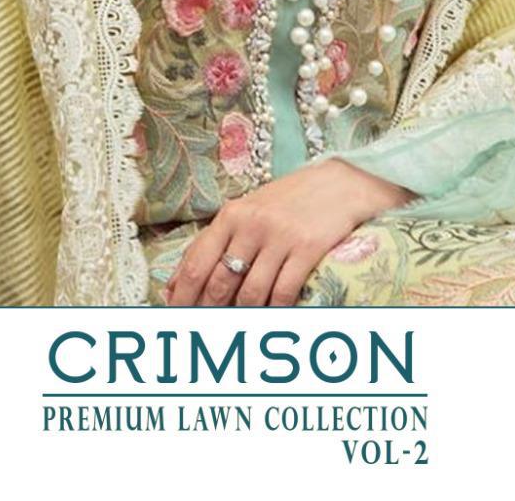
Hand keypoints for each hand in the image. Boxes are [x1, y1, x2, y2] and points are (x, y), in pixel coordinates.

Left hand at [163, 159, 415, 307]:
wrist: (338, 183)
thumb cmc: (287, 201)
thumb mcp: (247, 212)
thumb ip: (214, 243)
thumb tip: (175, 285)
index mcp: (231, 215)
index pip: (196, 262)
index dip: (184, 296)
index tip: (178, 316)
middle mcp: (252, 224)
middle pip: (221, 283)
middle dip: (210, 312)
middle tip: (206, 331)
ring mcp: (280, 236)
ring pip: (252, 293)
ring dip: (243, 317)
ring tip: (238, 329)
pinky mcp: (307, 248)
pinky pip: (284, 292)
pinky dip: (274, 312)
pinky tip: (271, 319)